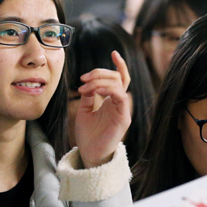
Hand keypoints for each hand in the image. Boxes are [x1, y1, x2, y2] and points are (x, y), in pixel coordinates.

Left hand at [74, 51, 131, 167]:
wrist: (89, 154)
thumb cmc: (87, 135)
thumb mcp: (84, 110)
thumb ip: (88, 95)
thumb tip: (87, 82)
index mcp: (112, 101)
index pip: (121, 78)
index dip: (119, 64)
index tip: (113, 52)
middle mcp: (120, 103)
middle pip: (117, 77)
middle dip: (99, 73)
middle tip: (83, 80)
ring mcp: (123, 110)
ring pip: (119, 84)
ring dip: (100, 80)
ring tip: (85, 87)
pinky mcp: (123, 117)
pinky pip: (120, 95)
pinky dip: (107, 89)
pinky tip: (95, 91)